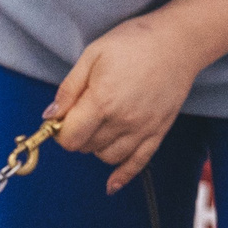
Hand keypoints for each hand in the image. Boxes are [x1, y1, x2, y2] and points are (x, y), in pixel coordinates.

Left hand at [48, 0, 227, 194]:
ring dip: (96, 148)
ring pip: (108, 157)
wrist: (178, 42)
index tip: (62, 118)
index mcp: (102, 101)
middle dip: (77, 135)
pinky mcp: (158, 132)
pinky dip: (122, 176)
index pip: (70, 136)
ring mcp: (143, 130)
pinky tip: (111, 185)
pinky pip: (138, 163)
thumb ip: (69, 89)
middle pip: (87, 147)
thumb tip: (49, 116)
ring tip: (98, 127)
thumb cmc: (134, 42)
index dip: (60, 130)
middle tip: (80, 116)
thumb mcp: (92, 55)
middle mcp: (123, 121)